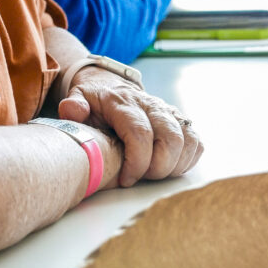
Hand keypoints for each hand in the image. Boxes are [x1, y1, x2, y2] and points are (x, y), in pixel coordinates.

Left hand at [58, 69, 202, 187]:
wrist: (112, 88)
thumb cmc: (96, 104)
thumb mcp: (79, 101)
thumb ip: (74, 107)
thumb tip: (72, 110)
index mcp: (124, 102)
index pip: (140, 133)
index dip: (137, 163)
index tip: (125, 180)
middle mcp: (151, 105)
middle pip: (169, 139)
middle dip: (157, 168)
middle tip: (140, 178)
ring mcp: (168, 112)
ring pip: (186, 141)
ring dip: (173, 166)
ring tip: (152, 174)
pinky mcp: (181, 121)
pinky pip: (196, 143)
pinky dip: (186, 160)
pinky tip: (167, 167)